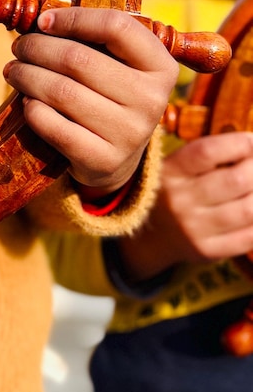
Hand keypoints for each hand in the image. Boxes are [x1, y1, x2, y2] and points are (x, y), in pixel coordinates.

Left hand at [3, 6, 177, 193]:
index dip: (74, 18)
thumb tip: (43, 18)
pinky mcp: (104, 160)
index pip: (117, 27)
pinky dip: (33, 110)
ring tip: (14, 71)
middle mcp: (152, 100)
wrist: (116, 159)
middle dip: (37, 48)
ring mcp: (130, 133)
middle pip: (79, 59)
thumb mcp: (117, 66)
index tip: (44, 21)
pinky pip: (54, 126)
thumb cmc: (109, 96)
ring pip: (62, 91)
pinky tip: (26, 102)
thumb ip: (93, 39)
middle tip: (19, 47)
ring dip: (27, 76)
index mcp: (161, 66)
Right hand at [116, 131, 252, 280]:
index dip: (239, 143)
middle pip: (236, 180)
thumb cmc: (174, 190)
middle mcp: (179, 201)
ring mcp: (193, 229)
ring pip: (248, 210)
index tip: (251, 141)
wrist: (150, 235)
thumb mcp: (178, 166)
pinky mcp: (207, 250)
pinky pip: (248, 237)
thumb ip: (211, 155)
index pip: (208, 151)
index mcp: (170, 172)